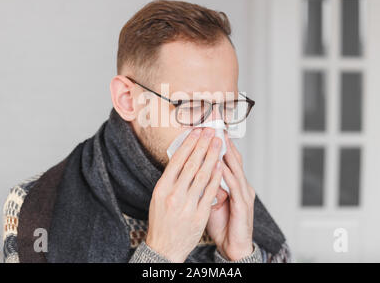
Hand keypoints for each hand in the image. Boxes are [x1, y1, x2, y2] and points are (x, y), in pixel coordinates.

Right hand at [145, 127, 222, 261]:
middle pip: (191, 164)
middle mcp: (174, 194)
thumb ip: (170, 178)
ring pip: (202, 175)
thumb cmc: (161, 221)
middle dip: (203, 145)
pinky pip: (210, 192)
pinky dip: (216, 177)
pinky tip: (221, 165)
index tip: (197, 132)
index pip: (177, 160)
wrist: (164, 248)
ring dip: (212, 156)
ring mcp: (187, 205)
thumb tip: (182, 157)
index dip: (189, 144)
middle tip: (211, 132)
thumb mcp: (158, 196)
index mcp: (162, 188)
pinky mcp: (199, 215)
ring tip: (218, 143)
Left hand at [206, 133, 255, 260]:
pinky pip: (234, 187)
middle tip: (215, 128)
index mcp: (235, 184)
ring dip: (226, 154)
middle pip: (233, 159)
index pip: (227, 159)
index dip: (219, 145)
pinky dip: (226, 175)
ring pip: (235, 169)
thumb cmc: (222, 224)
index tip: (209, 131)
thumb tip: (194, 172)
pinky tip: (219, 165)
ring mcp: (244, 194)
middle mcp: (242, 185)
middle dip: (224, 143)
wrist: (234, 246)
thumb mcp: (212, 200)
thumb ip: (207, 186)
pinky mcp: (243, 205)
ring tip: (217, 140)